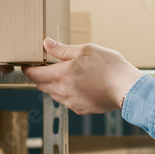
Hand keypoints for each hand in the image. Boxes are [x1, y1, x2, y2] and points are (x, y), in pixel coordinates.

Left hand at [22, 38, 143, 114]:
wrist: (127, 89)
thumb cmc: (110, 67)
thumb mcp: (86, 50)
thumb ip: (63, 49)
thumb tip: (47, 44)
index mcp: (61, 75)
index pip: (34, 75)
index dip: (28, 69)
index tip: (27, 65)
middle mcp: (63, 91)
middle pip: (41, 85)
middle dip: (40, 76)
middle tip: (46, 67)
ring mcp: (71, 103)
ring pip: (54, 94)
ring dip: (54, 85)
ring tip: (66, 75)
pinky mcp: (81, 109)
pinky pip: (67, 101)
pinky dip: (67, 93)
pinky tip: (79, 85)